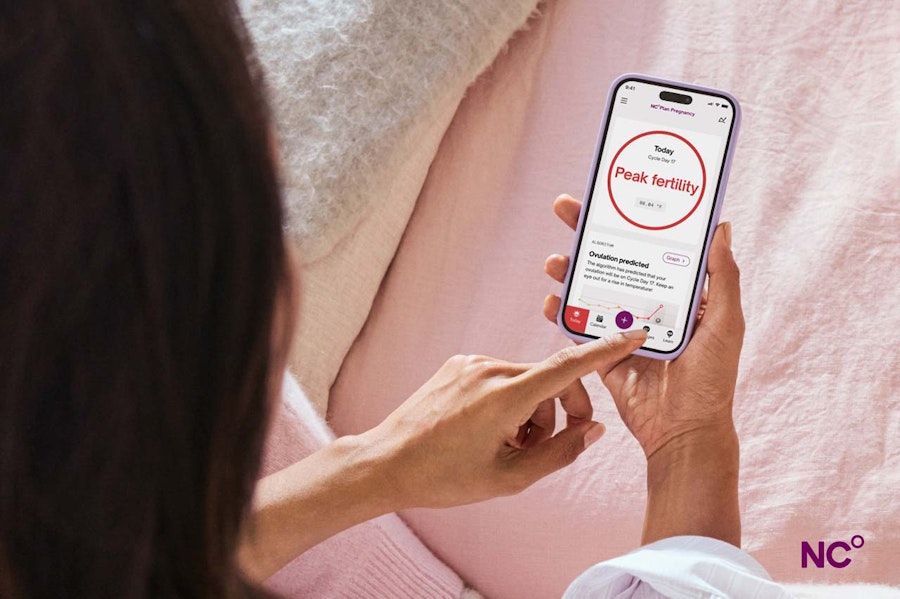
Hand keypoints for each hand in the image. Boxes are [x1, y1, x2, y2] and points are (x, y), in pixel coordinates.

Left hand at [357, 333, 646, 508]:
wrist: (386, 462)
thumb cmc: (444, 477)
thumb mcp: (510, 478)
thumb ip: (560, 453)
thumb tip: (594, 430)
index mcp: (505, 396)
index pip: (568, 366)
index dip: (606, 351)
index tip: (634, 335)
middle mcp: (490, 369)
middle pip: (550, 380)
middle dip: (558, 412)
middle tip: (541, 450)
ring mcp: (471, 363)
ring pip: (526, 381)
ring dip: (530, 411)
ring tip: (505, 447)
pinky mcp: (458, 364)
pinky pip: (501, 377)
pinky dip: (509, 401)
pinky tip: (487, 430)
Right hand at [542, 195, 743, 459]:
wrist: (683, 431)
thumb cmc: (712, 379)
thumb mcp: (725, 323)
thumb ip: (722, 278)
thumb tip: (721, 227)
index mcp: (678, 294)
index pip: (651, 246)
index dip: (630, 221)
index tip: (612, 195)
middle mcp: (648, 304)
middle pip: (613, 259)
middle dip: (588, 233)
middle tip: (565, 208)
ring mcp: (622, 328)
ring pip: (590, 288)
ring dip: (569, 270)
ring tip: (554, 260)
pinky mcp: (602, 352)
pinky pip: (578, 326)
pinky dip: (561, 311)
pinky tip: (550, 299)